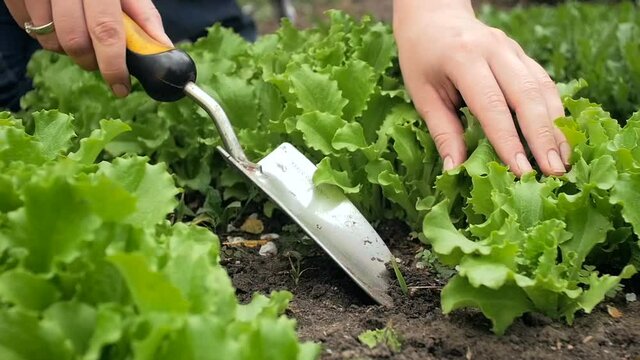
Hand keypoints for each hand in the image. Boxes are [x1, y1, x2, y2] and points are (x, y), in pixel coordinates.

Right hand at [4, 0, 171, 97]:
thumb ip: (144, 16)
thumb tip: (164, 49)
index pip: (106, 32)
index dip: (114, 66)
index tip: (121, 87)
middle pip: (75, 41)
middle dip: (91, 62)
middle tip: (100, 61)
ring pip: (49, 39)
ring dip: (67, 49)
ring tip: (79, 35)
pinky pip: (28, 27)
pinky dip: (46, 35)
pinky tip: (57, 22)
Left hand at [393, 0, 569, 176]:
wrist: (432, 17)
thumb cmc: (422, 58)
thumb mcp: (422, 94)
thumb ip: (442, 131)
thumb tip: (455, 169)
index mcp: (463, 57)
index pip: (492, 104)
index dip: (508, 140)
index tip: (521, 170)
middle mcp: (494, 49)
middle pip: (527, 95)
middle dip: (543, 136)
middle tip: (553, 172)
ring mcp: (513, 49)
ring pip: (542, 88)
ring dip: (556, 126)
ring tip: (563, 161)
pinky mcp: (522, 54)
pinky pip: (544, 83)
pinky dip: (555, 111)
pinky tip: (560, 137)